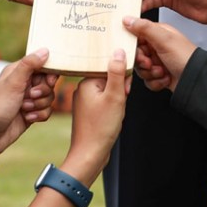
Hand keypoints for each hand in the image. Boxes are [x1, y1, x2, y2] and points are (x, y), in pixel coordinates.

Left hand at [0, 48, 58, 155]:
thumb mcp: (13, 83)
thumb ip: (29, 65)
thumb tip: (45, 50)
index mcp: (19, 71)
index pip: (42, 64)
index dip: (49, 72)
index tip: (49, 81)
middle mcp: (25, 83)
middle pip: (48, 82)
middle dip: (43, 91)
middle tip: (31, 96)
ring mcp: (29, 98)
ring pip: (49, 97)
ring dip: (39, 105)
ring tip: (24, 109)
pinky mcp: (31, 112)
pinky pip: (47, 111)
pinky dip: (39, 115)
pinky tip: (27, 118)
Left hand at [63, 50, 129, 179]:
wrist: (90, 156)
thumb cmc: (101, 128)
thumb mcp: (114, 96)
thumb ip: (117, 72)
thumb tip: (118, 51)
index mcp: (86, 81)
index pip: (108, 67)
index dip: (121, 77)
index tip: (124, 89)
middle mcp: (82, 89)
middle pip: (108, 78)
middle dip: (119, 90)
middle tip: (120, 103)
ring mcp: (84, 101)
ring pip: (107, 91)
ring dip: (116, 100)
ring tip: (116, 113)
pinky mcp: (87, 112)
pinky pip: (103, 102)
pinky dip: (111, 108)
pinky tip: (112, 118)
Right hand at [123, 17, 196, 93]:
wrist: (196, 80)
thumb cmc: (186, 57)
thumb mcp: (164, 39)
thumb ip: (144, 28)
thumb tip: (128, 19)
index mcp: (157, 34)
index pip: (136, 38)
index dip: (135, 48)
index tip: (141, 53)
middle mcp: (157, 47)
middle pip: (137, 56)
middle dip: (143, 63)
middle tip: (151, 64)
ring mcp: (158, 62)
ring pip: (141, 69)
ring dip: (151, 73)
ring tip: (162, 71)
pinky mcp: (160, 75)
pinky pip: (148, 80)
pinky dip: (156, 82)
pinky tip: (165, 79)